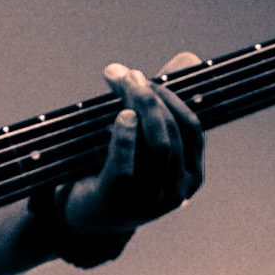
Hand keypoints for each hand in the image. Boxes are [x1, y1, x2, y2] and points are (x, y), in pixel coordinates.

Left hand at [65, 52, 205, 237]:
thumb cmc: (116, 171)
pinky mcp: (120, 201)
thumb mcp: (140, 140)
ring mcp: (150, 199)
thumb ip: (160, 104)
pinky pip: (128, 165)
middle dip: (150, 96)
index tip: (141, 75)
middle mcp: (176, 189)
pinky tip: (120, 115)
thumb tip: (188, 56)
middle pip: (173, 132)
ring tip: (119, 82)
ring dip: (138, 106)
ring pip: (157, 145)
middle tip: (124, 74)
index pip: (192, 127)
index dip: (170, 97)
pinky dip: (126, 135)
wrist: (82, 218)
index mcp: (190, 174)